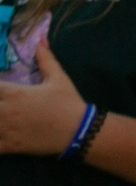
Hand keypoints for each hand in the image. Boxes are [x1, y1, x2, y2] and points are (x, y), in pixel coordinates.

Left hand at [0, 40, 89, 155]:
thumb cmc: (67, 101)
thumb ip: (45, 58)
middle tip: (0, 101)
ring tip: (0, 115)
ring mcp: (5, 130)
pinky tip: (0, 134)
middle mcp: (5, 111)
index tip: (0, 88)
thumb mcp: (59, 77)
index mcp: (14, 93)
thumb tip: (40, 39)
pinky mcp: (9, 146)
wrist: (78, 130)